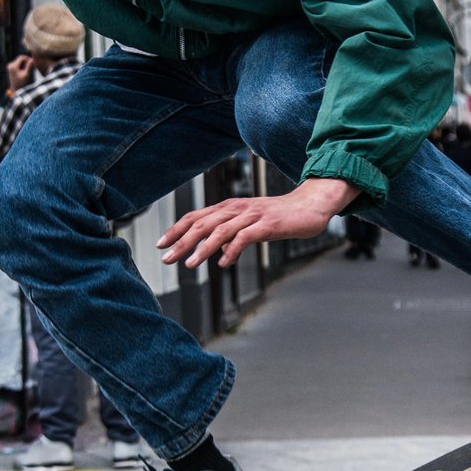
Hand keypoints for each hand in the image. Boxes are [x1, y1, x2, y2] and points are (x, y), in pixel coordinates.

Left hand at [4, 55, 35, 91]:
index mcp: (13, 66)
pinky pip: (17, 63)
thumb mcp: (26, 74)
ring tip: (28, 69)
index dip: (27, 58)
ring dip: (24, 63)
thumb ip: (29, 66)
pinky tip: (24, 70)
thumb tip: (32, 59)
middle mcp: (10, 65)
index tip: (33, 61)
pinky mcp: (10, 67)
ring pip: (19, 61)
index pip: (21, 57)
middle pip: (20, 59)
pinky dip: (21, 65)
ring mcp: (9, 66)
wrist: (15, 89)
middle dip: (26, 61)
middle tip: (32, 65)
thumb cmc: (21, 83)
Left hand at [159, 178, 357, 268]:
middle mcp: (237, 208)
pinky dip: (232, 250)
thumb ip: (233, 236)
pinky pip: (245, 237)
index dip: (176, 230)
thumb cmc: (278, 217)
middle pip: (202, 224)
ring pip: (220, 230)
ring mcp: (252, 216)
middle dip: (182, 241)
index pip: (196, 217)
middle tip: (166, 258)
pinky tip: (223, 263)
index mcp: (229, 207)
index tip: (161, 245)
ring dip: (202, 248)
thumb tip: (218, 254)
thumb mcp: (250, 225)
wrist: (309, 206)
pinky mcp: (268, 225)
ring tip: (190, 264)